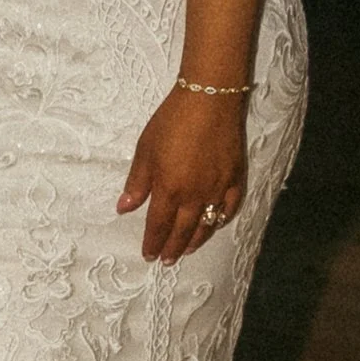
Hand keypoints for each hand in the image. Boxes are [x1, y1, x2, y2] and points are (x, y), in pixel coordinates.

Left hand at [119, 84, 247, 264]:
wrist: (209, 100)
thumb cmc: (172, 121)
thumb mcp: (145, 150)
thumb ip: (136, 183)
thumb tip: (124, 208)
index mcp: (169, 190)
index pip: (158, 226)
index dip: (152, 243)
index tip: (148, 255)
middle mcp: (195, 196)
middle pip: (182, 231)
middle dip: (172, 248)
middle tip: (166, 260)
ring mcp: (217, 189)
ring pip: (206, 224)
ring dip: (196, 241)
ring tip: (187, 250)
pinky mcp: (235, 178)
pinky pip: (229, 207)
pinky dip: (221, 220)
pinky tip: (215, 224)